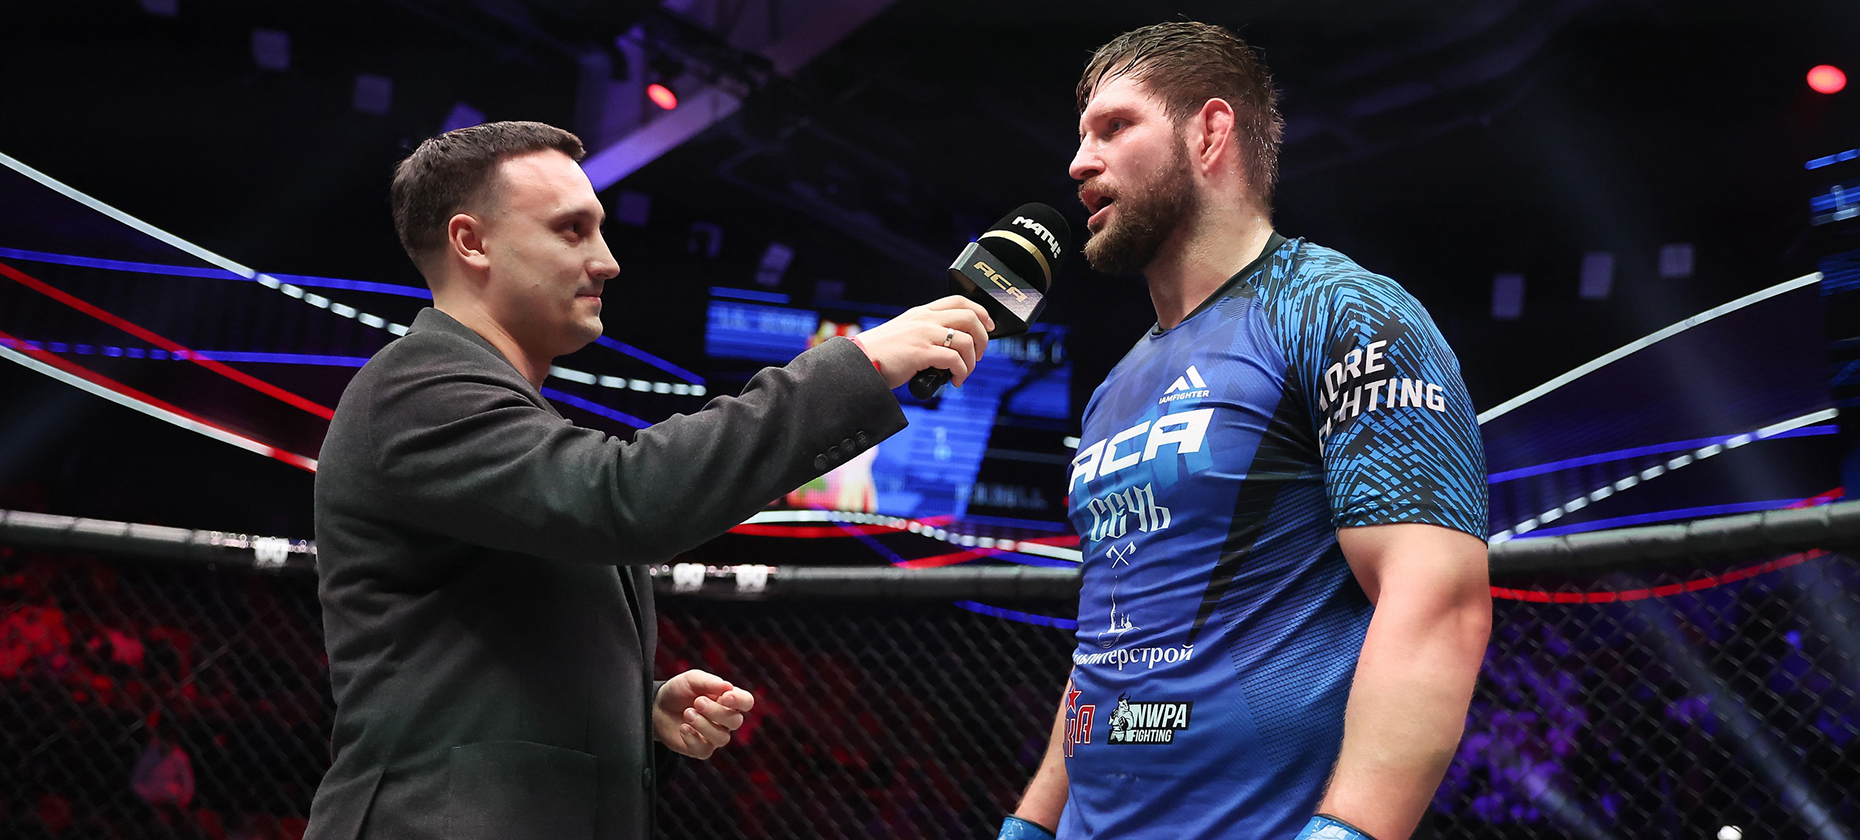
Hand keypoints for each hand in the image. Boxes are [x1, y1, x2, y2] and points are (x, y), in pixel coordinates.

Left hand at [653, 669, 755, 758]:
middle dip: (716, 712)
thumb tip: (728, 687)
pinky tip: (683, 728)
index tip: (724, 697)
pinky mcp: (701, 749)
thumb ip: (709, 682)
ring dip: (704, 725)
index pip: (746, 702)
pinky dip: (693, 739)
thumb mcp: (691, 679)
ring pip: (722, 738)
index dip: (740, 700)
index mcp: (728, 700)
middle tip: (697, 702)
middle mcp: (725, 719)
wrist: (657, 707)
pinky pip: (705, 750)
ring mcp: (714, 736)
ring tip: (687, 713)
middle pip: (735, 721)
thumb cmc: (678, 691)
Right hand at [853, 295, 994, 388]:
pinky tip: (954, 380)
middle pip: (970, 317)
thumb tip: (949, 350)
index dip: (980, 312)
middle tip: (978, 355)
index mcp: (921, 313)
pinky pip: (955, 360)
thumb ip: (926, 335)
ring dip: (972, 361)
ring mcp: (923, 334)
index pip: (959, 301)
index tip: (987, 327)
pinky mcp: (921, 352)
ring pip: (966, 340)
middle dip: (983, 338)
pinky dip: (961, 372)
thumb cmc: (881, 353)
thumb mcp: (905, 334)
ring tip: (963, 373)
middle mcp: (925, 320)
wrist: (860, 361)